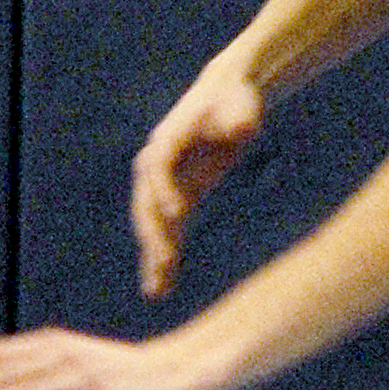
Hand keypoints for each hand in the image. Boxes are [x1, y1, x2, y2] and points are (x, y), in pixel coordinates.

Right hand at [130, 64, 263, 299]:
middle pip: (147, 201)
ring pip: (153, 224)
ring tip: (156, 291)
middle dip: (154, 232)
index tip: (178, 213)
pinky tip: (165, 286)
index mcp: (168, 138)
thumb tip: (241, 130)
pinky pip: (169, 231)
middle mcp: (158, 163)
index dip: (165, 189)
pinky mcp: (181, 196)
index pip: (158, 166)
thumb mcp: (241, 107)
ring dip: (153, 255)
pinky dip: (166, 256)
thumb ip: (239, 119)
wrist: (228, 98)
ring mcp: (167, 183)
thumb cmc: (235, 100)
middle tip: (164, 260)